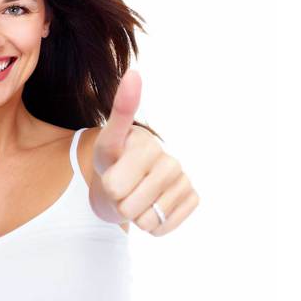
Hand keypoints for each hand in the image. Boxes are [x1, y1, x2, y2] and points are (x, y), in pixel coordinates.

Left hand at [92, 69, 198, 235]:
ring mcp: (183, 180)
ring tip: (136, 196)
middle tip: (122, 188)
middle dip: (119, 203)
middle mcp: (170, 161)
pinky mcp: (192, 199)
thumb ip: (120, 111)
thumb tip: (135, 73)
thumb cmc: (113, 159)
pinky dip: (153, 226)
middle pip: (128, 207)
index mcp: (147, 145)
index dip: (108, 187)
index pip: (114, 187)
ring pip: (146, 221)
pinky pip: (164, 227)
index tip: (114, 171)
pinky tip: (152, 207)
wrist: (127, 182)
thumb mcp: (108, 140)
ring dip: (136, 216)